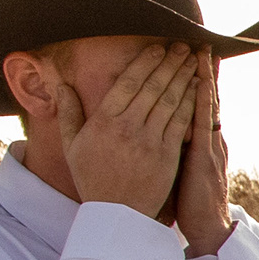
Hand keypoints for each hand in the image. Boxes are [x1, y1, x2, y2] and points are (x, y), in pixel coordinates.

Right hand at [56, 42, 199, 214]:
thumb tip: (60, 84)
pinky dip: (191, 103)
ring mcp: (149, 142)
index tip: (157, 48)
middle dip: (168, 64)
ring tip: (193, 60)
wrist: (116, 214)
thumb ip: (68, 113)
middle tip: (181, 45)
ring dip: (183, 77)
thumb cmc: (92, 178)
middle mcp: (127, 128)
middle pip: (151, 87)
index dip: (144, 63)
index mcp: (103, 122)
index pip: (127, 84)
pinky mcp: (167, 156)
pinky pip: (181, 123)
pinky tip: (199, 89)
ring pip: (169, 101)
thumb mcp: (72, 146)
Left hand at [163, 53, 235, 249]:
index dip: (196, 80)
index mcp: (200, 140)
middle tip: (200, 42)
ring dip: (205, 78)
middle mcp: (209, 139)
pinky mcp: (205, 157)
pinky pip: (203, 124)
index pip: (196, 103)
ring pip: (207, 105)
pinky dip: (203, 102)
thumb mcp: (180, 169)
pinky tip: (201, 84)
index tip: (191, 56)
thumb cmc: (189, 203)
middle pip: (205, 98)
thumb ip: (175, 147)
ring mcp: (209, 146)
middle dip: (203, 70)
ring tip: (203, 52)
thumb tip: (161, 131)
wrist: (207, 230)